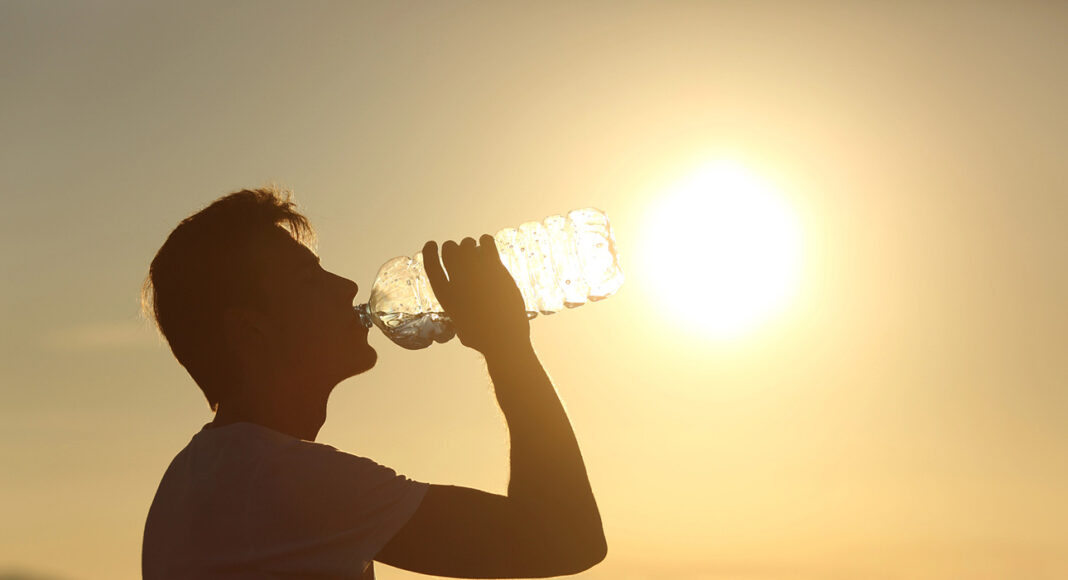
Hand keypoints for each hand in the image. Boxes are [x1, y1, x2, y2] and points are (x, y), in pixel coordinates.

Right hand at [422, 236, 530, 354]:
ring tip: (478, 252)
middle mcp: (457, 280)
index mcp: (446, 295)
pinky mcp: (494, 269)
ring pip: (467, 244)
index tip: (432, 244)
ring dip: (471, 245)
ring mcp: (475, 272)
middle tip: (463, 254)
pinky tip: (488, 247)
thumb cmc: (483, 339)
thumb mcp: (461, 329)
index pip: (431, 265)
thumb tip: (460, 319)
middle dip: (454, 248)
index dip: (429, 252)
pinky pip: (486, 242)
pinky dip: (486, 241)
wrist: (504, 337)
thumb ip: (458, 316)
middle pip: (449, 250)